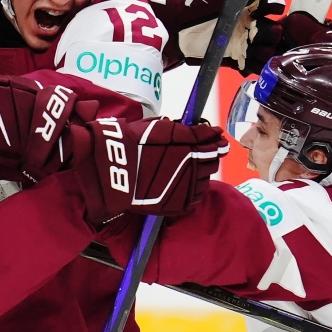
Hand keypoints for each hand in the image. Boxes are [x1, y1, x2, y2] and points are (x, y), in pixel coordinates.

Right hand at [69, 117, 228, 224]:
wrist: (112, 168)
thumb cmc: (131, 142)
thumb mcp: (158, 128)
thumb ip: (184, 130)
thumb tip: (203, 131)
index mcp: (187, 144)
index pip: (211, 143)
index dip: (216, 141)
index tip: (219, 139)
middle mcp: (191, 165)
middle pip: (211, 161)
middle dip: (210, 156)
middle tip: (205, 153)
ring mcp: (185, 186)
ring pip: (205, 179)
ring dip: (203, 173)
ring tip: (193, 170)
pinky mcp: (177, 203)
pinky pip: (195, 197)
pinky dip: (195, 190)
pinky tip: (189, 185)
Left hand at [145, 0, 284, 73]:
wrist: (170, 20)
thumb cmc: (192, 0)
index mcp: (245, 4)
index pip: (269, 6)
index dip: (274, 8)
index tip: (275, 9)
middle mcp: (244, 23)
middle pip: (269, 30)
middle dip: (272, 32)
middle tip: (272, 33)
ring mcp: (237, 40)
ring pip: (260, 49)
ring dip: (265, 51)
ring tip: (264, 52)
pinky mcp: (228, 56)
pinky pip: (246, 64)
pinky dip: (251, 66)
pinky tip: (252, 65)